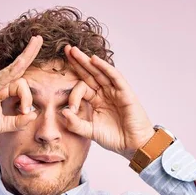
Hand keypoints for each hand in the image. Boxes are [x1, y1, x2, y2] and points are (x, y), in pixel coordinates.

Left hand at [61, 44, 155, 160]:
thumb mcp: (90, 132)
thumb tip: (62, 113)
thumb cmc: (114, 138)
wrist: (133, 145)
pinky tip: (94, 60)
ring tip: (74, 51)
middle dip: (77, 62)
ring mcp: (115, 91)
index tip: (70, 108)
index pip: (81, 88)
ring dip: (87, 61)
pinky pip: (114, 77)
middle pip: (89, 74)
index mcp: (96, 101)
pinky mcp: (125, 92)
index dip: (73, 93)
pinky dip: (105, 68)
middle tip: (66, 49)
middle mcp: (104, 93)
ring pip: (99, 72)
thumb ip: (75, 124)